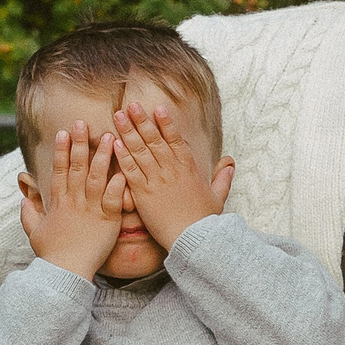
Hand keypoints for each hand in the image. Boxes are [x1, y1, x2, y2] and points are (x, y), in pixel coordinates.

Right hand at [20, 121, 129, 277]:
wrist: (66, 272)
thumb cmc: (52, 254)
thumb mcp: (34, 232)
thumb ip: (29, 214)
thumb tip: (24, 200)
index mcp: (58, 202)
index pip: (59, 170)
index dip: (61, 150)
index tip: (63, 132)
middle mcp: (74, 201)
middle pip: (77, 167)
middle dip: (80, 143)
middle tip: (83, 123)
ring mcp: (91, 209)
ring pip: (98, 177)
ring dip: (104, 155)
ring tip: (111, 136)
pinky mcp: (108, 220)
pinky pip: (115, 197)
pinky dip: (120, 182)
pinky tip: (126, 167)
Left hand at [110, 102, 232, 248]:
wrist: (193, 239)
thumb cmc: (205, 221)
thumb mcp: (218, 197)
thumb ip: (223, 178)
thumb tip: (230, 162)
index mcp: (189, 169)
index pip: (176, 140)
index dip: (166, 124)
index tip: (158, 108)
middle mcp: (172, 171)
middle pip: (154, 140)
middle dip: (142, 121)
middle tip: (132, 105)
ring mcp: (157, 181)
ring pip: (140, 151)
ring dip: (128, 132)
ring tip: (119, 116)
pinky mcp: (143, 195)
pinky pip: (131, 172)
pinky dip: (122, 157)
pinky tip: (114, 143)